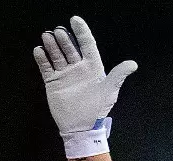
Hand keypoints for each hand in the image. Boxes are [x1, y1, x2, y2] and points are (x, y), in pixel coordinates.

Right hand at [33, 16, 136, 154]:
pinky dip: (42, 59)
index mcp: (92, 67)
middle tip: (58, 32)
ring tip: (47, 36)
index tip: (75, 20)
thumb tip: (133, 64)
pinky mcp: (53, 82)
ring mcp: (65, 74)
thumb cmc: (97, 109)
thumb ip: (118, 75)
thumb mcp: (110, 91)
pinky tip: (39, 51)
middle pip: (70, 48)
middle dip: (64, 38)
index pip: (87, 44)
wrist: (81, 128)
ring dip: (52, 45)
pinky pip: (46, 67)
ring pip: (57, 55)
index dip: (82, 32)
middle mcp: (78, 68)